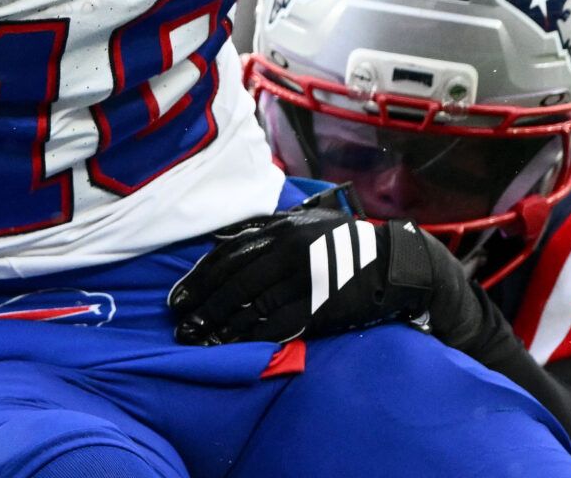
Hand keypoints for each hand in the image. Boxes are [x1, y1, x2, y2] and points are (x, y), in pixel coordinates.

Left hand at [168, 201, 482, 346]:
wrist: (393, 263)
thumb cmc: (344, 242)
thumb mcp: (305, 223)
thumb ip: (267, 230)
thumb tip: (223, 240)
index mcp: (281, 228)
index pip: (227, 255)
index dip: (198, 279)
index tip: (177, 300)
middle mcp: (288, 249)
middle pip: (234, 283)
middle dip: (203, 307)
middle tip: (181, 328)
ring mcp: (304, 277)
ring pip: (251, 305)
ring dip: (221, 326)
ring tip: (199, 342)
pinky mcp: (320, 304)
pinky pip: (277, 325)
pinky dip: (251, 337)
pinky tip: (233, 347)